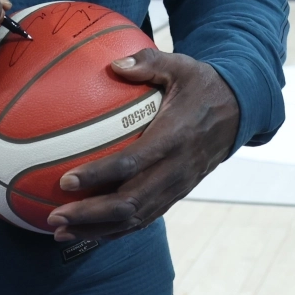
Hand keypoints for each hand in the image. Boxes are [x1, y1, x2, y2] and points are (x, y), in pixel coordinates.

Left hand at [47, 49, 239, 243]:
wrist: (240, 112)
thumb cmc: (203, 86)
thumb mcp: (182, 66)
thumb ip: (149, 62)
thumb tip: (113, 64)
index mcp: (174, 137)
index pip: (133, 163)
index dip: (99, 175)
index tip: (66, 180)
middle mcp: (176, 169)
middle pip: (130, 203)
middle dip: (91, 214)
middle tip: (55, 215)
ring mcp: (177, 186)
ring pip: (135, 219)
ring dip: (97, 229)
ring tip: (61, 230)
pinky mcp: (176, 195)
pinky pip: (145, 220)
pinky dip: (114, 231)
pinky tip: (87, 232)